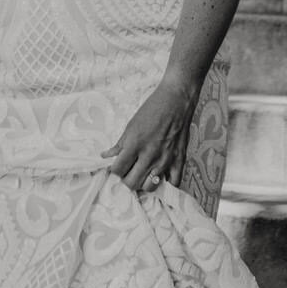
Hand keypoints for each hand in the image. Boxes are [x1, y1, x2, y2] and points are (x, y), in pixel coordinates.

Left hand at [101, 78, 196, 192]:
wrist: (176, 100)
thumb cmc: (152, 109)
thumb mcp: (131, 125)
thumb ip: (120, 144)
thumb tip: (106, 156)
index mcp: (135, 145)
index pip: (118, 170)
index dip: (114, 171)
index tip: (116, 168)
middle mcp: (150, 155)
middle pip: (132, 183)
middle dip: (126, 180)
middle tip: (127, 172)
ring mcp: (166, 160)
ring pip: (150, 187)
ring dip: (143, 183)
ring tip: (142, 174)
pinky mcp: (179, 160)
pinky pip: (173, 183)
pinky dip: (165, 183)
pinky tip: (160, 178)